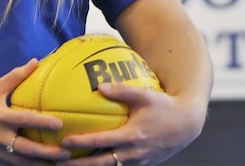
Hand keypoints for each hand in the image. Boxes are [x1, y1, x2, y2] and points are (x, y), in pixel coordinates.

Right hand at [0, 59, 72, 164]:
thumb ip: (15, 76)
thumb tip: (35, 61)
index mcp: (0, 116)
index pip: (25, 120)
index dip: (43, 123)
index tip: (60, 125)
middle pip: (26, 148)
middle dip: (47, 153)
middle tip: (66, 154)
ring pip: (19, 163)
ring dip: (39, 165)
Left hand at [57, 81, 205, 165]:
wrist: (187, 125)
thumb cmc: (164, 106)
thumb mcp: (145, 95)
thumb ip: (121, 90)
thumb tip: (98, 86)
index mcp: (132, 135)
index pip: (102, 141)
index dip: (82, 143)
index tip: (63, 142)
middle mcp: (133, 152)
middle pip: (100, 164)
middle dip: (79, 165)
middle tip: (57, 163)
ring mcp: (137, 161)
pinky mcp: (141, 164)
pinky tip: (90, 163)